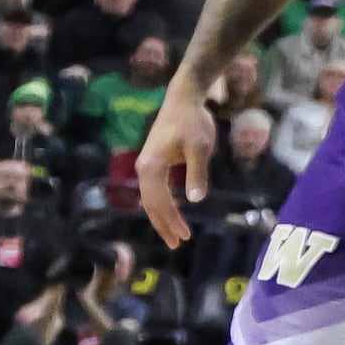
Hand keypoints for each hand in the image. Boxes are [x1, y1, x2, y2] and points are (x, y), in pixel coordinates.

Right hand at [132, 74, 214, 249]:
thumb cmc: (193, 122)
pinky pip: (155, 190)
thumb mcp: (200, 148)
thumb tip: (195, 200)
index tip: (185, 237)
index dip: (171, 221)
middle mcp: (144, 169)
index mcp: (151, 168)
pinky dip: (162, 204)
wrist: (184, 100)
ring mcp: (147, 165)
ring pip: (151, 198)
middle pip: (151, 204)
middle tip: (178, 244)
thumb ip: (197, 174)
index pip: (160, 202)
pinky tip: (171, 212)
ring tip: (174, 234)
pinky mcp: (154, 162)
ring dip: (162, 217)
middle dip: (163, 224)